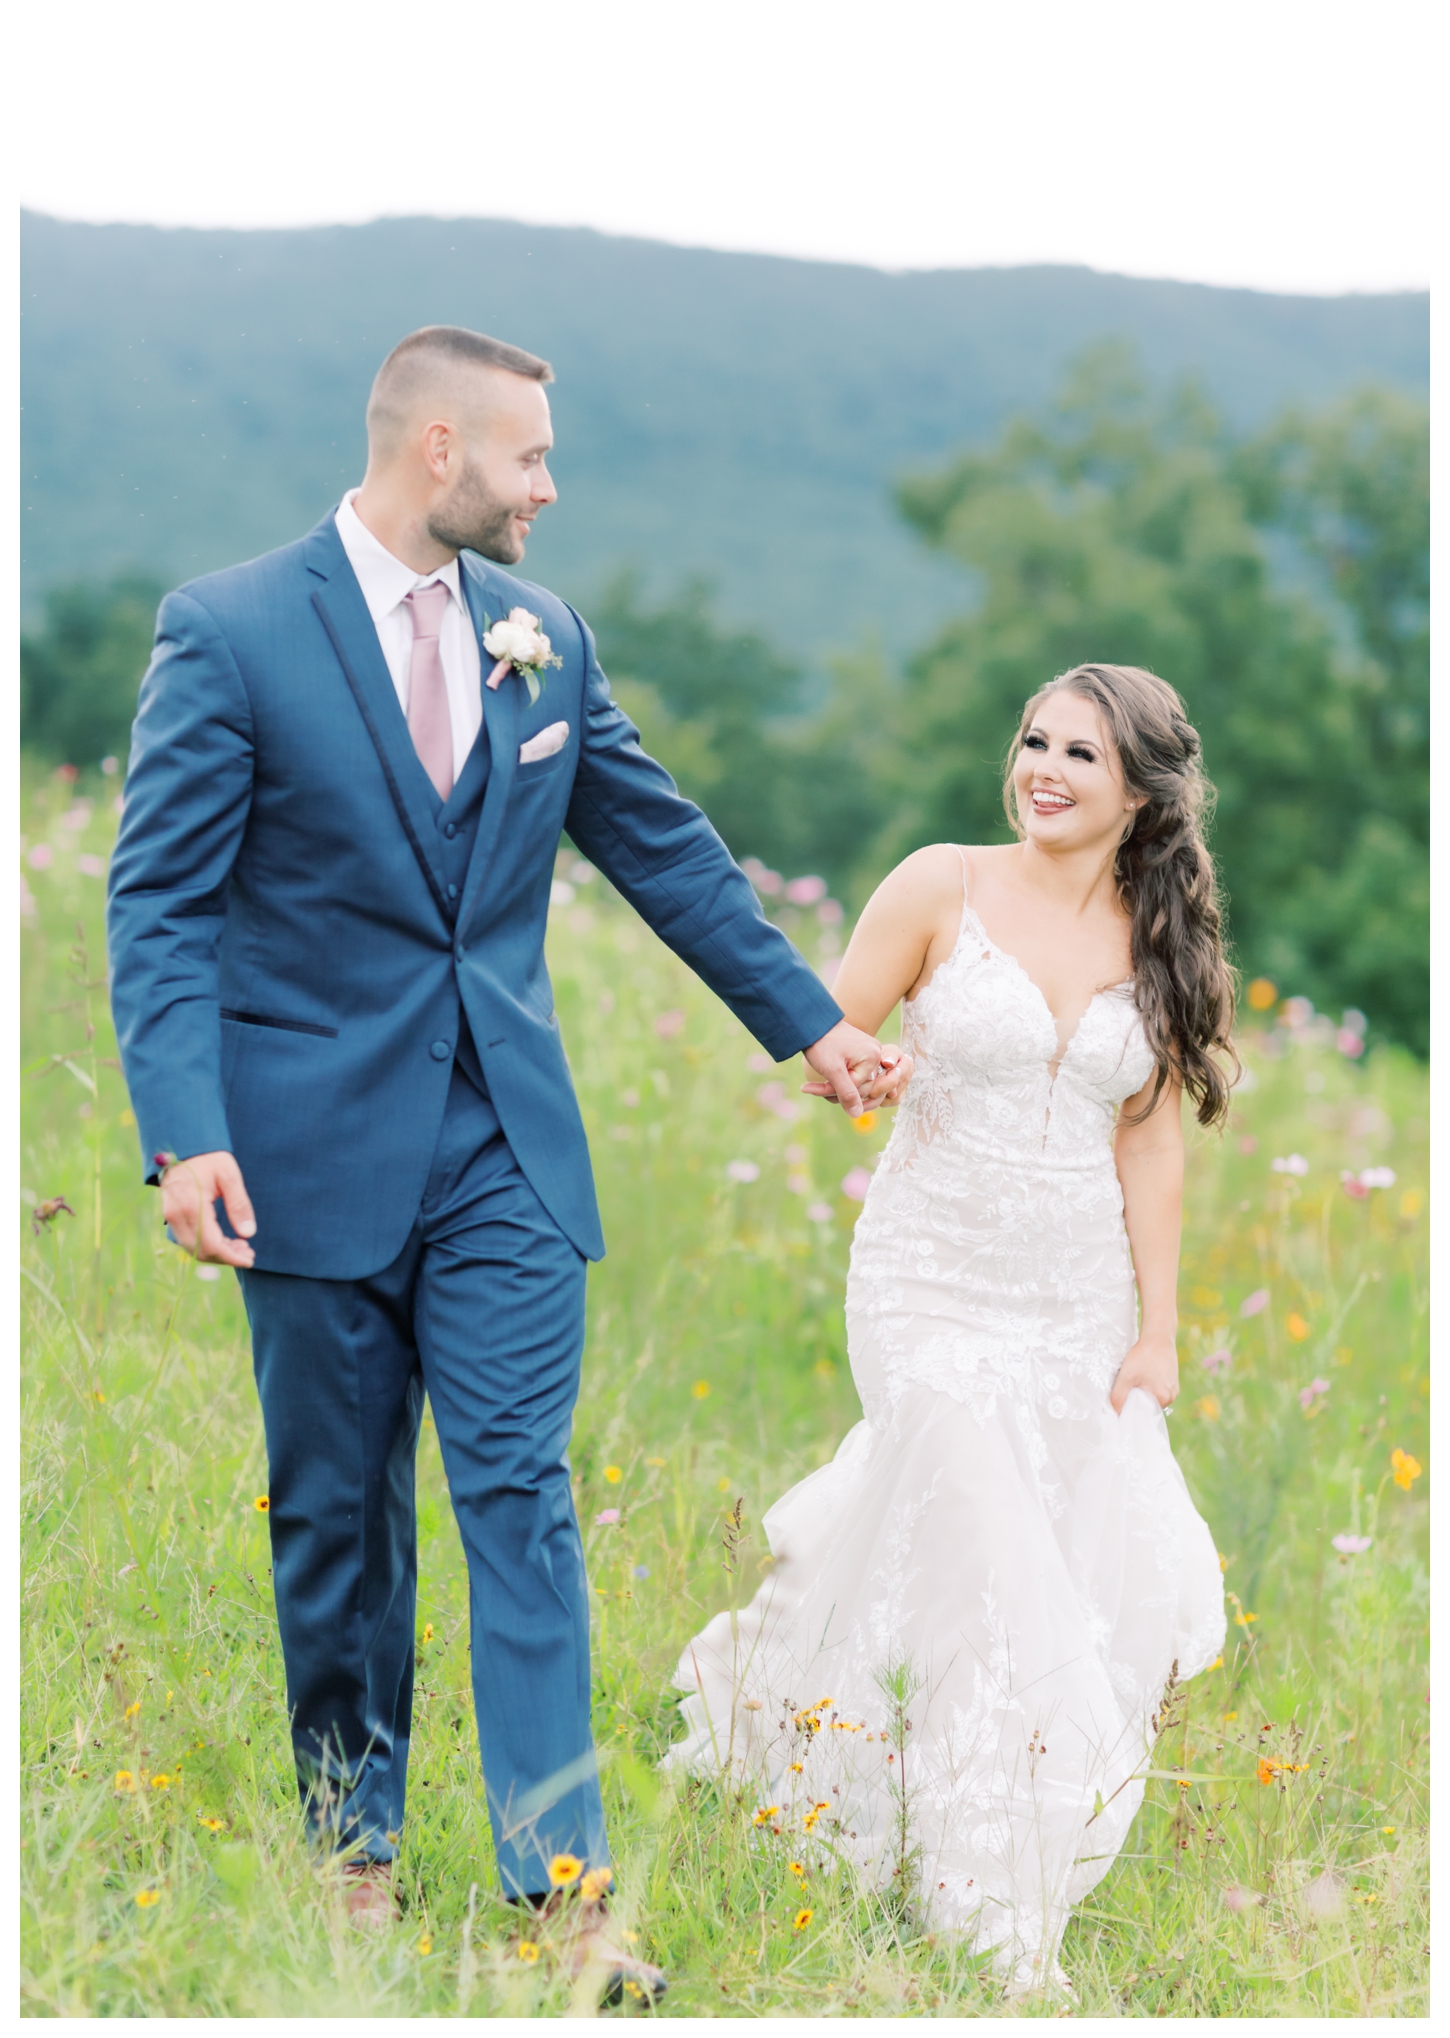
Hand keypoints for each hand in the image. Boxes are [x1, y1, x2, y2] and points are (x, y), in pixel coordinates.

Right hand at [160, 1150, 256, 1267]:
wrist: (183, 1148)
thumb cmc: (208, 1158)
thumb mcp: (229, 1175)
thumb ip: (239, 1204)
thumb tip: (248, 1234)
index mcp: (191, 1204)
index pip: (211, 1244)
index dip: (231, 1257)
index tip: (250, 1259)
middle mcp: (176, 1215)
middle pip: (201, 1251)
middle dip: (226, 1257)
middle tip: (249, 1252)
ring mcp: (171, 1217)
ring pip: (194, 1249)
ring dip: (217, 1254)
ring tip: (241, 1247)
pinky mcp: (171, 1217)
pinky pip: (188, 1241)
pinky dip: (207, 1246)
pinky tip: (225, 1241)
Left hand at [800, 1020, 911, 1117]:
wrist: (812, 1023)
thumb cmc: (821, 1044)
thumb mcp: (832, 1070)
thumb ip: (846, 1093)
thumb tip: (856, 1114)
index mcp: (873, 1057)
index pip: (859, 1089)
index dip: (835, 1092)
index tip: (812, 1088)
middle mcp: (876, 1055)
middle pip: (860, 1088)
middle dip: (835, 1091)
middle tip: (810, 1088)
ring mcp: (870, 1055)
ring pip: (855, 1084)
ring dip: (834, 1087)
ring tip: (813, 1086)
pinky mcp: (861, 1056)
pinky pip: (853, 1076)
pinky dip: (837, 1080)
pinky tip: (822, 1080)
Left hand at [1110, 1331, 1179, 1414]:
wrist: (1158, 1336)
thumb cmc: (1143, 1355)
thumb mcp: (1126, 1376)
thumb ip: (1119, 1397)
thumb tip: (1116, 1414)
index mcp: (1163, 1398)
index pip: (1144, 1413)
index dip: (1132, 1408)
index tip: (1125, 1398)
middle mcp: (1172, 1396)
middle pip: (1149, 1405)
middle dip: (1138, 1398)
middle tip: (1131, 1384)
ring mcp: (1174, 1388)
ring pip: (1153, 1397)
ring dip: (1144, 1391)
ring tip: (1139, 1378)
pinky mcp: (1173, 1381)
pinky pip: (1159, 1389)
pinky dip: (1151, 1385)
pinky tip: (1146, 1375)